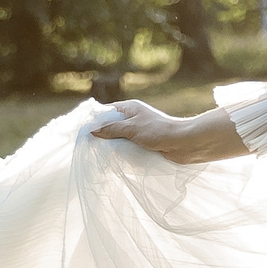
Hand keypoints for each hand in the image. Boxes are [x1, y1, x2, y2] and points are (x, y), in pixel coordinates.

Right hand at [89, 99, 249, 164]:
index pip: (106, 111)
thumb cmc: (159, 132)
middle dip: (102, 135)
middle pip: (111, 125)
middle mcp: (133, 118)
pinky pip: (128, 147)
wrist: (184, 144)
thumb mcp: (131, 129)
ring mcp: (139, 131)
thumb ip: (111, 129)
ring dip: (112, 145)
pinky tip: (114, 159)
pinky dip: (122, 152)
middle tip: (88, 146)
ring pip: (119, 138)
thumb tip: (92, 131)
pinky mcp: (145, 143)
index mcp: (130, 108)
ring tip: (99, 154)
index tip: (82, 131)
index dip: (94, 120)